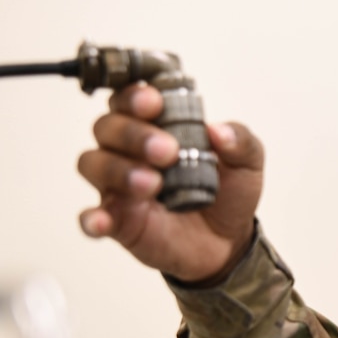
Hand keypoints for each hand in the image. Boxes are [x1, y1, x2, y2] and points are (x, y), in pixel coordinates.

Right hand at [77, 83, 262, 282]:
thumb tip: (220, 131)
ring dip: (117, 169)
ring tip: (153, 183)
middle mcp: (129, 151)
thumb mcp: (247, 163)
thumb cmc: (228, 193)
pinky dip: (92, 218)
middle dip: (133, 134)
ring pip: (93, 164)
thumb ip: (240, 142)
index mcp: (157, 127)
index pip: (128, 100)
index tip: (155, 103)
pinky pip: (90, 217)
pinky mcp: (117, 221)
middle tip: (168, 151)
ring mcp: (118, 186)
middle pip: (107, 128)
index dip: (134, 97)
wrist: (229, 241)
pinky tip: (102, 221)